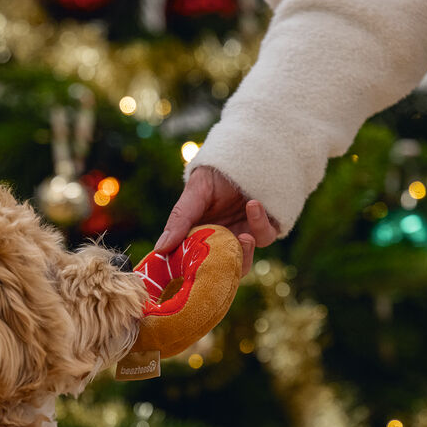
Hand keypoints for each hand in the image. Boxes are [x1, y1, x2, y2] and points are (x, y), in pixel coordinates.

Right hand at [155, 166, 277, 276]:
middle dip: (224, 271)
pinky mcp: (266, 227)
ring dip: (245, 251)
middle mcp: (223, 241)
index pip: (196, 266)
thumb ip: (179, 221)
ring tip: (244, 235)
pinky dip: (259, 224)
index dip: (192, 274)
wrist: (244, 152)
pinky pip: (265, 236)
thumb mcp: (193, 195)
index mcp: (201, 239)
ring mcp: (245, 236)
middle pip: (222, 272)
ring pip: (245, 261)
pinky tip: (253, 205)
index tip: (188, 274)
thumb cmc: (213, 174)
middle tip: (223, 261)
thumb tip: (159, 249)